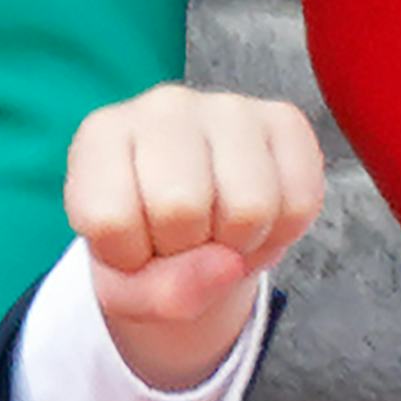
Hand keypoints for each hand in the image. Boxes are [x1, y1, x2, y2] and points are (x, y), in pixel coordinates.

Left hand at [64, 85, 323, 390]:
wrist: (192, 226)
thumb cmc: (145, 247)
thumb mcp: (125, 288)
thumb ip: (158, 294)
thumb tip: (228, 265)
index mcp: (101, 136)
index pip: (110, 219)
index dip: (128, 257)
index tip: (132, 245)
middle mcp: (162, 107)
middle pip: (182, 208)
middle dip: (185, 249)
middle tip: (182, 240)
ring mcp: (228, 106)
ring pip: (249, 207)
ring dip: (239, 245)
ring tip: (218, 234)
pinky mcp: (285, 119)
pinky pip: (299, 202)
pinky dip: (280, 234)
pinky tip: (253, 222)